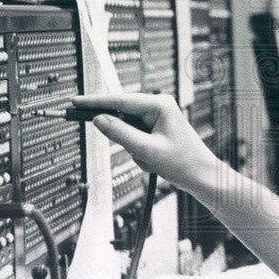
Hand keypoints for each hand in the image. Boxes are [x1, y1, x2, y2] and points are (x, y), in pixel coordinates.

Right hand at [72, 93, 220, 193]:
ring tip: (154, 161)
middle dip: (127, 140)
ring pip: (128, 133)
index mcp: (159, 104)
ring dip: (135, 151)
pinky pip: (135, 141)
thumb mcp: (147, 150)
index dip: (95, 102)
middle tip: (134, 149)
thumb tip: (98, 120)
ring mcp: (157, 119)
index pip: (120, 100)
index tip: (75, 101)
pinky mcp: (156, 131)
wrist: (202, 177)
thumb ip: (120, 133)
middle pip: (123, 118)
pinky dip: (140, 155)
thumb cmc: (183, 162)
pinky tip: (156, 163)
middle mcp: (158, 107)